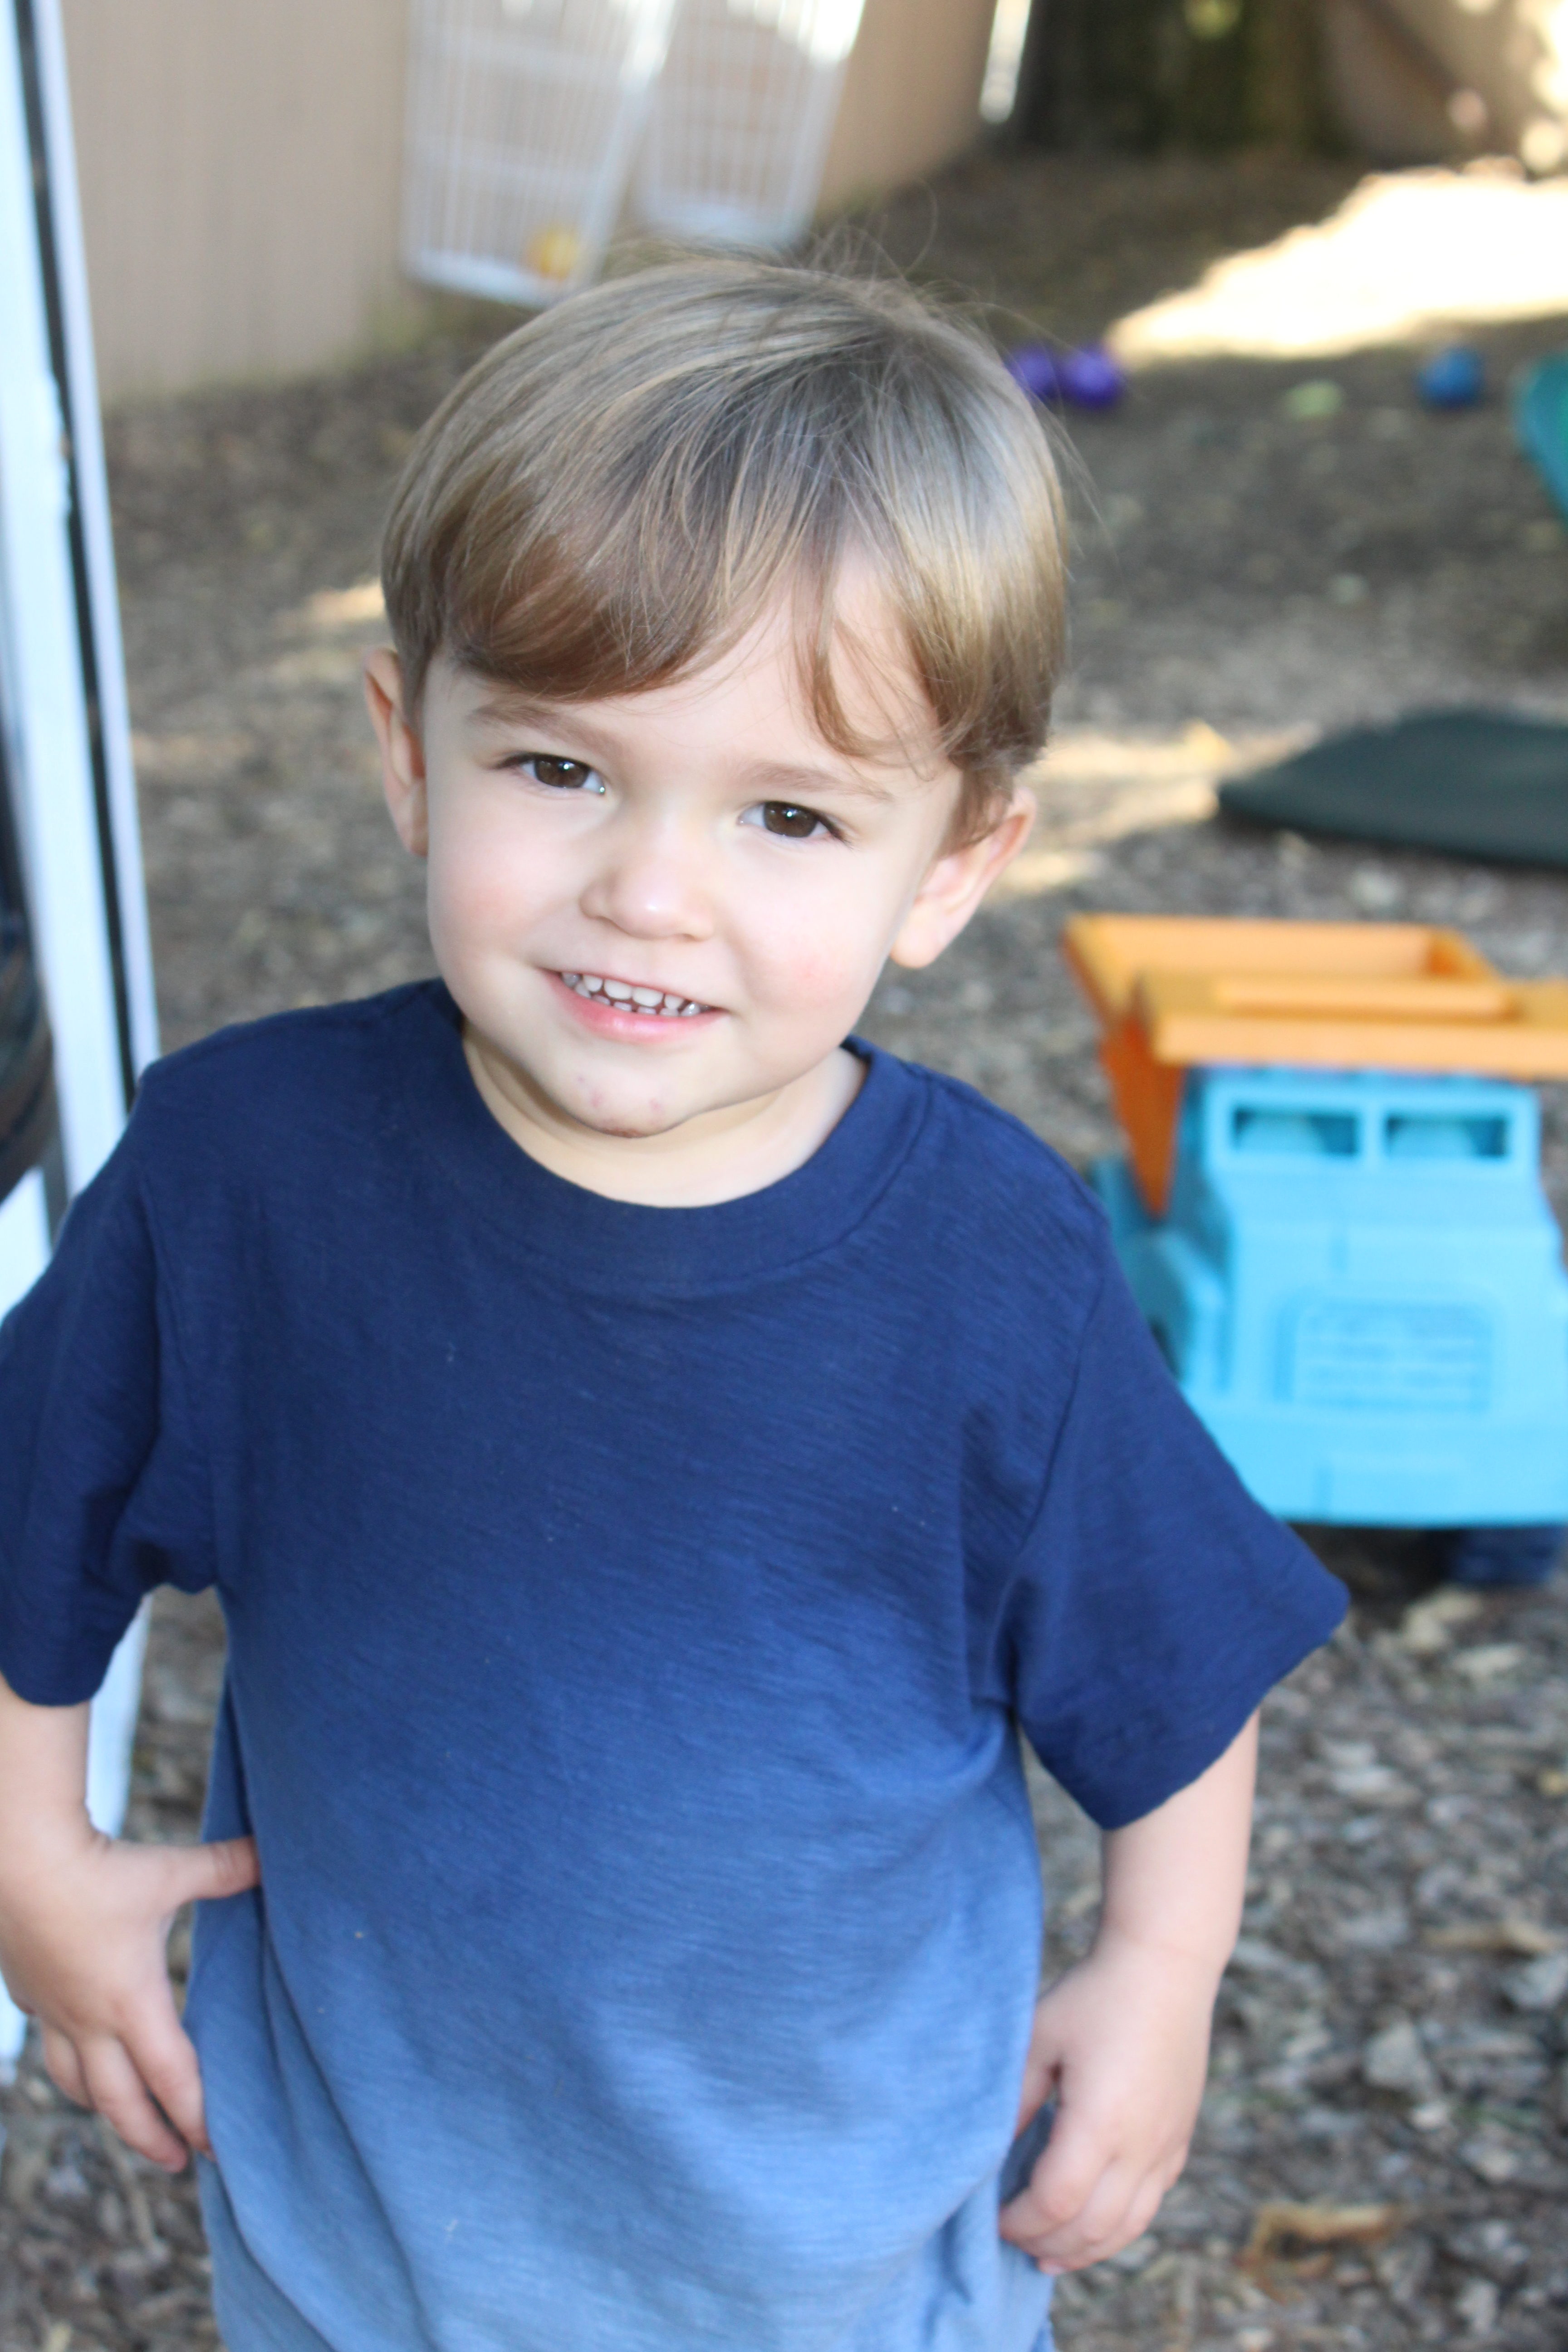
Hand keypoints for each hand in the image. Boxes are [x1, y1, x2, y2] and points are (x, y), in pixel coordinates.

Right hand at [0, 1823, 258, 2170]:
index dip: (195, 2117)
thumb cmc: (102, 1869)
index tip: (216, 2148)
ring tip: (127, 2118)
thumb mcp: (173, 1872)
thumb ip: (225, 1869)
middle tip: (179, 2162)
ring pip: (76, 2082)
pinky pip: (50, 2040)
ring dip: (105, 2107)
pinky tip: (79, 2051)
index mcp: (132, 2002)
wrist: (20, 1858)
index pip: (171, 2079)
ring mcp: (53, 2010)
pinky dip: (69, 2058)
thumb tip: (272, 1855)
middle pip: (119, 2102)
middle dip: (151, 2139)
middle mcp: (90, 2019)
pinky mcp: (28, 1990)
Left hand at [998, 1930, 1216, 2273]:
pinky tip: (1095, 2224)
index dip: (1021, 2221)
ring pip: (1129, 2225)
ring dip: (1087, 2249)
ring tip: (1050, 2256)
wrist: (1164, 1966)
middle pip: (1093, 2227)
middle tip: (1013, 2241)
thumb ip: (1016, 2101)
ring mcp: (1166, 2144)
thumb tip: (988, 2154)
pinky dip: (1119, 2226)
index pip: (1056, 2202)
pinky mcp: (1179, 2137)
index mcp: (1101, 2122)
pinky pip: (1151, 2202)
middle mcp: (1141, 2144)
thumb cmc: (1094, 1995)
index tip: (994, 2218)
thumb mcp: (1040, 2039)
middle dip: (1048, 2244)